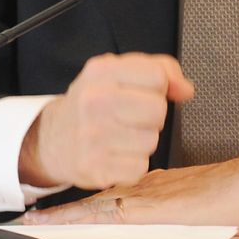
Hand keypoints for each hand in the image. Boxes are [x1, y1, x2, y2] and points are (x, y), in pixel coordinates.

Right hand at [18, 52, 192, 191]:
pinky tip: (115, 155)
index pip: (157, 76)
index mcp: (101, 71)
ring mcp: (92, 136)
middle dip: (152, 116)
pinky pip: (139, 167)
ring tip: (121, 136)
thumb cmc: (94, 105)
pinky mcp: (94, 168)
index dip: (158, 87)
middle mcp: (93, 100)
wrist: (52, 140)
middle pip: (158, 110)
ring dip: (142, 142)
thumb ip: (160, 70)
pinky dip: (132, 165)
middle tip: (131, 118)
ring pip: (151, 141)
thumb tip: (186, 90)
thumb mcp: (118, 73)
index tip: (142, 93)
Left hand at [32, 150, 238, 235]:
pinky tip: (77, 233)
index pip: (107, 199)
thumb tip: (157, 219)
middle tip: (30, 222)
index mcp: (153, 190)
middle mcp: (146, 192)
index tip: (52, 216)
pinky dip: (92, 224)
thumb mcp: (193, 202)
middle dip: (62, 215)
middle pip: (94, 204)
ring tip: (38, 227)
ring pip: (98, 210)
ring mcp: (151, 201)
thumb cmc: (233, 194)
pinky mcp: (159, 212)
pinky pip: (116, 219)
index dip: (78, 208)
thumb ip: (172, 208)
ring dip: (68, 219)